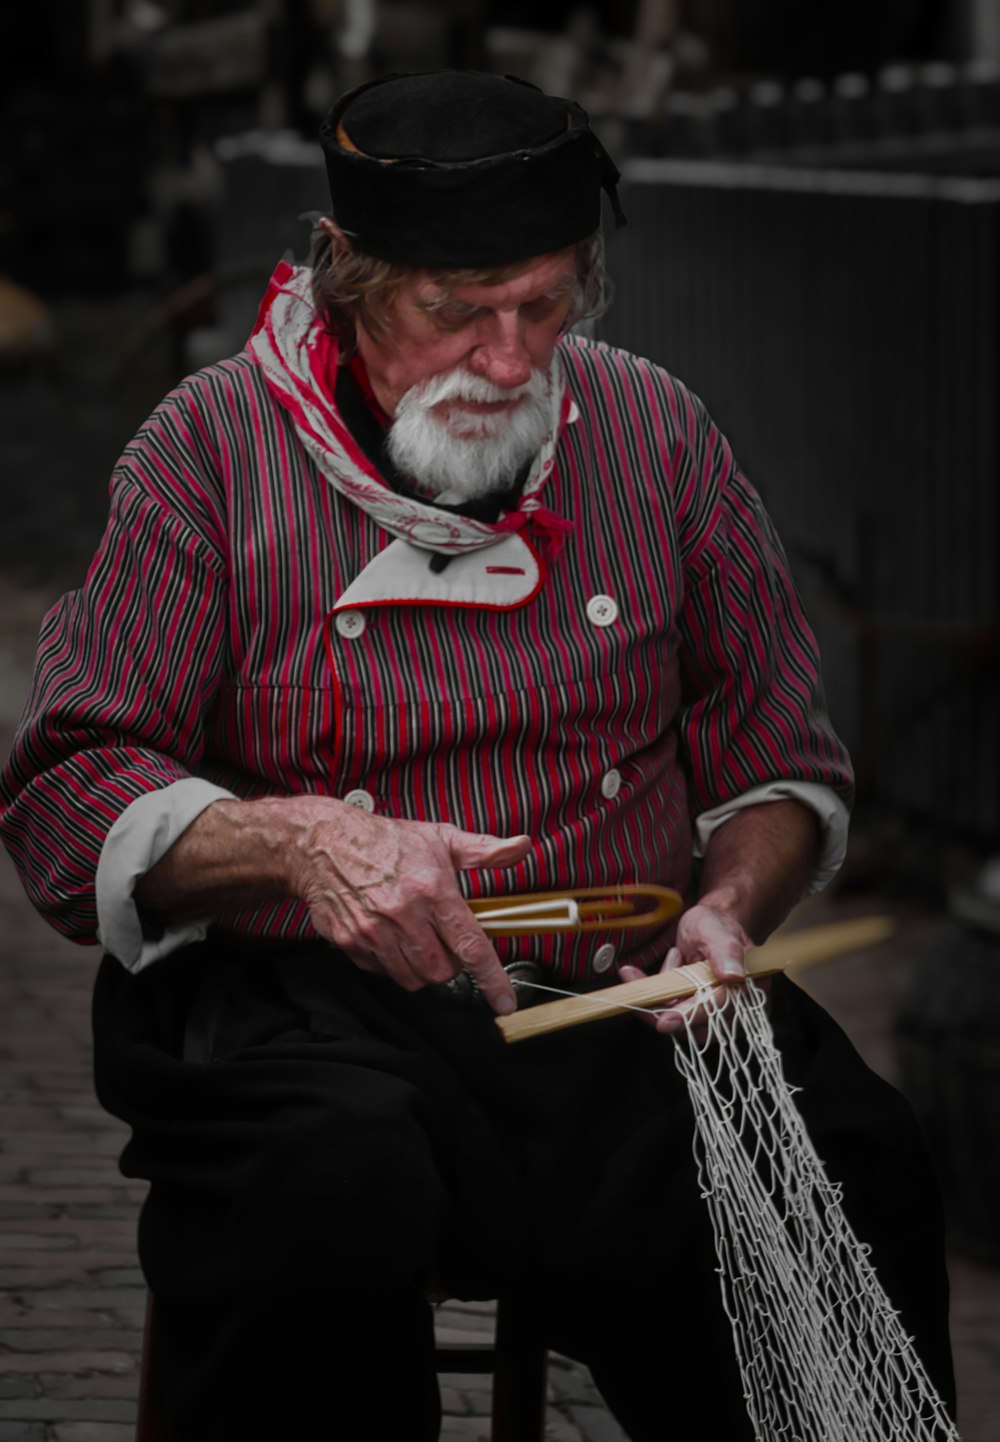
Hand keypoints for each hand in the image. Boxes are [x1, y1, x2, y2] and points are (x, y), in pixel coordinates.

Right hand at [286, 798, 530, 1013]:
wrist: (324, 843)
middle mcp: (403, 914)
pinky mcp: (350, 942)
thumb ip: (485, 850)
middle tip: (445, 943)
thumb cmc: (387, 841)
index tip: (505, 1003)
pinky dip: (391, 963)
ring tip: (417, 939)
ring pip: (412, 978)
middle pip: (441, 972)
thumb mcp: (440, 838)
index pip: (470, 945)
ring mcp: (373, 931)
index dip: (492, 979)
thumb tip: (521, 846)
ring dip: (422, 968)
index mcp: (433, 890)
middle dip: (451, 967)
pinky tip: (389, 937)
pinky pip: (381, 972)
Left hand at [619, 903, 750, 1038]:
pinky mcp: (696, 1016)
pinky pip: (672, 1018)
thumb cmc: (715, 927)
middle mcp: (738, 1009)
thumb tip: (733, 976)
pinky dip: (657, 998)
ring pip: (681, 1026)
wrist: (709, 928)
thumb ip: (726, 951)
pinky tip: (662, 968)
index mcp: (751, 989)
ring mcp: (716, 1016)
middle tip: (640, 980)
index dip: (692, 1015)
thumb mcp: (716, 930)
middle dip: (666, 1007)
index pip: (720, 1010)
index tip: (664, 1020)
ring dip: (661, 998)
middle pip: (698, 1027)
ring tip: (672, 959)